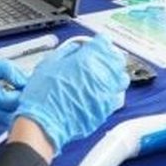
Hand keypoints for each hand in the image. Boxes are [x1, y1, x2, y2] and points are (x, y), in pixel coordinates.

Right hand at [14, 34, 128, 155]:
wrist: (44, 124)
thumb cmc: (43, 96)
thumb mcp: (48, 63)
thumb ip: (66, 51)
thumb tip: (75, 48)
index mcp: (87, 60)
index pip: (104, 42)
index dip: (98, 42)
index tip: (95, 44)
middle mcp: (101, 75)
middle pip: (117, 58)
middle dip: (109, 56)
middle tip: (100, 57)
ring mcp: (106, 94)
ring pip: (122, 78)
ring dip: (115, 73)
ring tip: (105, 74)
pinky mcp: (106, 110)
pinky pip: (118, 96)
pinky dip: (113, 92)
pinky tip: (104, 92)